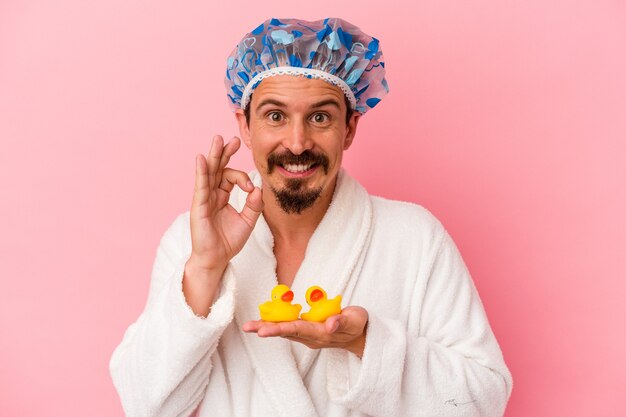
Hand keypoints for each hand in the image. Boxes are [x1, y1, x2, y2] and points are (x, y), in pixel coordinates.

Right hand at [183, 135, 262, 316]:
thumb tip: (258, 189)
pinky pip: (200, 185)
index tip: (251, 188)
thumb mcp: (248, 221)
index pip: (231, 177)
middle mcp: (212, 194)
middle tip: (233, 139)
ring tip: (218, 140)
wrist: (217, 259)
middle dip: (225, 152)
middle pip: (218, 168)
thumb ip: (254, 205)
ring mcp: (204, 199)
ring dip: (214, 155)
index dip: (243, 178)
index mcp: (222, 196)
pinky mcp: (198, 206)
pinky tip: (201, 158)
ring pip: (209, 172)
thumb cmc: (229, 242)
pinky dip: (201, 171)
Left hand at [242, 306, 368, 357]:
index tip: (264, 330)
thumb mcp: (355, 320)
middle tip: (248, 327)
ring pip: (285, 330)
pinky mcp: (307, 330)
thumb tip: (329, 324)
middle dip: (267, 329)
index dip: (280, 328)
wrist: (359, 335)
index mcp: (321, 333)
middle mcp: (311, 337)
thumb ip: (342, 321)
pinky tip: (263, 320)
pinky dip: (275, 323)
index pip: (298, 329)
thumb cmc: (357, 325)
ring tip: (250, 325)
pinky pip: (288, 327)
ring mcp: (308, 335)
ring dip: (267, 327)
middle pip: (286, 332)